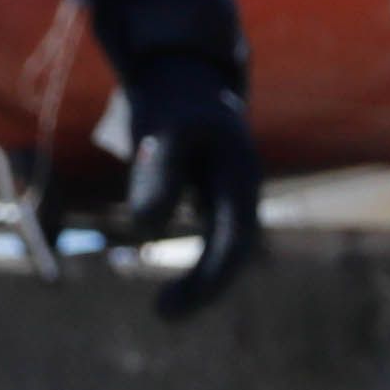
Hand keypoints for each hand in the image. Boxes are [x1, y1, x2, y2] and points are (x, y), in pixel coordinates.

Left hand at [116, 56, 265, 318]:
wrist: (181, 74)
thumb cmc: (172, 100)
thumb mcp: (163, 129)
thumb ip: (158, 173)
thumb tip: (147, 226)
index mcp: (240, 175)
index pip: (234, 239)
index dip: (210, 275)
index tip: (175, 302)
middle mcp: (242, 190)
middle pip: (234, 251)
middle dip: (206, 287)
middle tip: (165, 315)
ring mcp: (229, 197)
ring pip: (224, 250)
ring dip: (202, 283)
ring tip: (167, 310)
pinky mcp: (212, 200)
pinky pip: (210, 240)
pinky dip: (195, 266)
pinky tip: (174, 286)